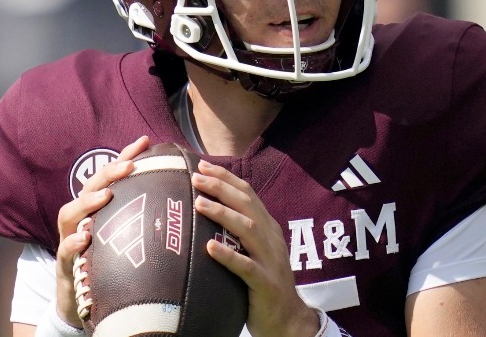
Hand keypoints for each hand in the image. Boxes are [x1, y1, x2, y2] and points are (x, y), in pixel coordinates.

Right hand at [52, 135, 149, 326]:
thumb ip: (142, 217)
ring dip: (88, 202)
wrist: (81, 299)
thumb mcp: (125, 237)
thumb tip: (180, 199)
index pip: (111, 177)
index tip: (145, 141)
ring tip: (106, 195)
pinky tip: (85, 237)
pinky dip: (73, 242)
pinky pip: (65, 250)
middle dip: (109, 173)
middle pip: (89, 187)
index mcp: (97, 208)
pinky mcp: (65, 264)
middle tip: (129, 165)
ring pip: (70, 213)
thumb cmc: (108, 262)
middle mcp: (81, 218)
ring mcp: (69, 238)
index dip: (125, 157)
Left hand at [192, 160, 319, 336]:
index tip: (203, 166)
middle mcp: (271, 239)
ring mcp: (269, 261)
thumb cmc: (263, 283)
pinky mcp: (265, 284)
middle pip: (247, 205)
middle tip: (197, 177)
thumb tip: (209, 210)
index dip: (226, 178)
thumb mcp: (256, 251)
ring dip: (223, 214)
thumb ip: (240, 232)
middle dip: (221, 187)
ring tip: (199, 204)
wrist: (289, 319)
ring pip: (247, 229)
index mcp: (268, 229)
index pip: (248, 194)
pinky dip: (228, 255)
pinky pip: (246, 267)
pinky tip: (210, 247)